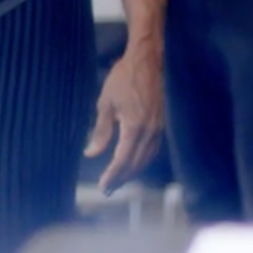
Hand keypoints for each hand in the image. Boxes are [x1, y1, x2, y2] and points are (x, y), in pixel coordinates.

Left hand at [85, 42, 165, 194]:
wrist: (146, 62)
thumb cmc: (123, 79)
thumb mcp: (106, 104)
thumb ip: (100, 131)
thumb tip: (91, 154)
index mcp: (135, 128)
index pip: (123, 160)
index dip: (112, 175)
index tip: (102, 186)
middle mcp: (150, 132)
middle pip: (136, 164)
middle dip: (122, 178)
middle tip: (108, 189)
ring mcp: (158, 129)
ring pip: (146, 159)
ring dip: (133, 172)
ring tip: (119, 181)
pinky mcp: (160, 124)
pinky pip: (153, 150)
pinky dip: (143, 161)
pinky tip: (134, 163)